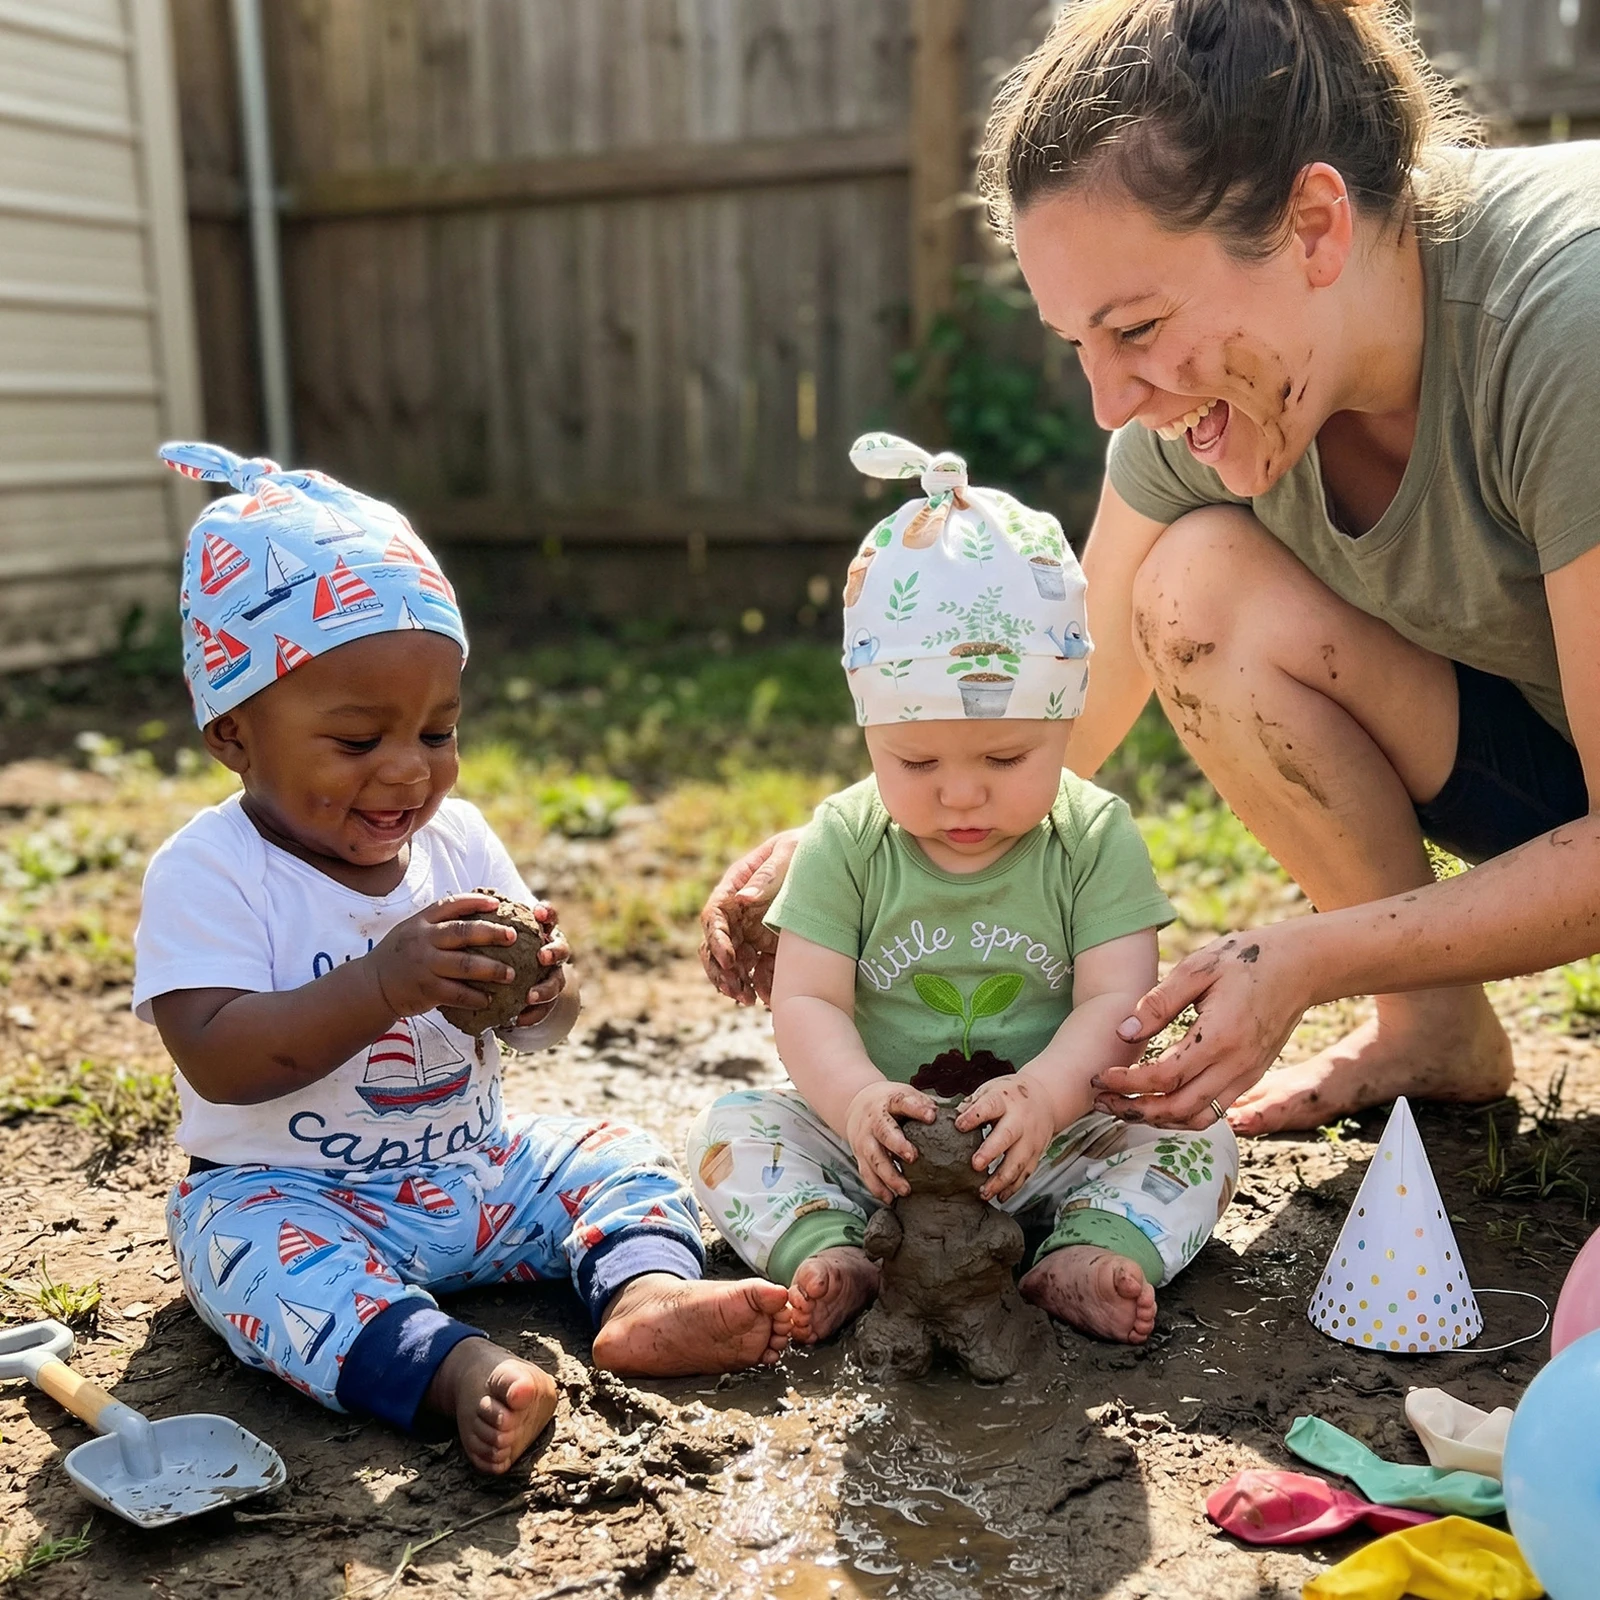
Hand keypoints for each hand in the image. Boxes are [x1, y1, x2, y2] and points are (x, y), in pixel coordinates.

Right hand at [368, 893, 520, 1019]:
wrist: (371, 986)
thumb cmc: (400, 956)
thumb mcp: (412, 930)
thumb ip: (438, 923)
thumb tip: (478, 913)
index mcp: (421, 922)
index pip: (451, 905)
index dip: (476, 902)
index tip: (498, 904)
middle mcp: (423, 940)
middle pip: (464, 932)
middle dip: (492, 934)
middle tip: (513, 937)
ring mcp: (425, 965)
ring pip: (465, 964)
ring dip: (492, 969)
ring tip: (511, 974)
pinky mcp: (426, 989)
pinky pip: (457, 993)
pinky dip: (475, 997)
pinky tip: (489, 999)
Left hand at [501, 903, 570, 1029]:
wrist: (510, 982)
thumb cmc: (498, 951)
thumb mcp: (495, 934)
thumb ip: (489, 919)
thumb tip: (470, 897)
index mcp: (540, 933)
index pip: (550, 918)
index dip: (548, 914)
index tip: (538, 913)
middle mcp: (551, 953)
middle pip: (562, 949)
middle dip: (554, 952)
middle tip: (541, 957)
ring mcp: (552, 976)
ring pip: (558, 982)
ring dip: (546, 988)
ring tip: (530, 996)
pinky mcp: (546, 1000)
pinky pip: (544, 1009)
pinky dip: (533, 1014)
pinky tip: (518, 1019)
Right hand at [698, 829, 801, 1005]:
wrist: (837, 858)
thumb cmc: (807, 848)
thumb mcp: (789, 854)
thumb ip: (767, 875)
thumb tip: (742, 897)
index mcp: (735, 886)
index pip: (714, 916)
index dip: (716, 940)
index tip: (729, 959)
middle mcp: (739, 912)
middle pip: (717, 945)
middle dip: (721, 970)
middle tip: (733, 990)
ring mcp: (753, 930)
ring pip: (734, 963)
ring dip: (736, 983)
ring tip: (747, 1001)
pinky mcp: (770, 946)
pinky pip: (759, 970)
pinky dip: (760, 986)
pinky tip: (768, 1000)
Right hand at [844, 1080, 936, 1204]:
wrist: (858, 1107)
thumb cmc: (891, 1105)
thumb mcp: (905, 1096)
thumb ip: (924, 1106)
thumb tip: (955, 1118)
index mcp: (889, 1102)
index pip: (902, 1102)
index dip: (916, 1109)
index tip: (932, 1116)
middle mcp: (874, 1121)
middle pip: (883, 1132)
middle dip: (897, 1144)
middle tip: (913, 1157)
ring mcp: (864, 1140)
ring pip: (874, 1158)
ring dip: (889, 1175)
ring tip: (906, 1189)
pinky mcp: (860, 1156)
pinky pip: (867, 1174)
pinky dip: (878, 1188)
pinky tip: (890, 1199)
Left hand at [955, 1076, 1056, 1202]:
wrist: (1045, 1098)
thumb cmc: (1009, 1096)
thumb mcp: (991, 1090)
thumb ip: (971, 1105)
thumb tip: (947, 1120)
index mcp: (1004, 1100)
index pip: (990, 1106)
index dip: (974, 1116)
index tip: (959, 1125)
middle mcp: (1020, 1120)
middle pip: (1007, 1136)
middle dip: (991, 1152)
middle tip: (975, 1165)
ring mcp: (1030, 1139)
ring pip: (1018, 1161)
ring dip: (1001, 1179)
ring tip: (984, 1192)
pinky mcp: (1036, 1154)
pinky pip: (1026, 1173)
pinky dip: (1013, 1187)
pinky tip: (1000, 1197)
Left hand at [1092, 927, 1308, 1129]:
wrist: (1300, 967)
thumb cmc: (1245, 959)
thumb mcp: (1198, 967)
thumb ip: (1159, 1002)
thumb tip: (1124, 1032)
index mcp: (1219, 1036)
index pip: (1164, 1077)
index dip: (1127, 1083)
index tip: (1099, 1076)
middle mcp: (1236, 1065)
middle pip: (1178, 1108)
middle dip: (1134, 1110)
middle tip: (1100, 1098)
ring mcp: (1246, 1075)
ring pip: (1197, 1118)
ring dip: (1157, 1119)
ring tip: (1123, 1106)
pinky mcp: (1250, 1077)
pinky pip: (1213, 1111)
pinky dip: (1181, 1115)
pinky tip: (1157, 1101)